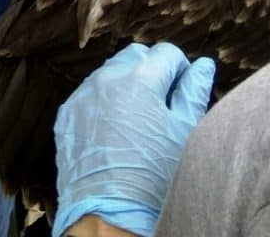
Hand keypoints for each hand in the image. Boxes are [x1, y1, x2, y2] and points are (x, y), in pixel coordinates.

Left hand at [53, 43, 215, 236]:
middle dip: (152, 70)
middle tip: (161, 103)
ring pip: (110, 73)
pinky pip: (89, 95)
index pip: (167, 52)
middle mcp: (107, 78)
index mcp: (140, 77)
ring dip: (126, 84)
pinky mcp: (67, 115)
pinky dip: (103, 103)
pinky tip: (114, 131)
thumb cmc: (153, 177)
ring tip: (137, 119)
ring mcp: (83, 95)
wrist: (108, 216)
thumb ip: (194, 90)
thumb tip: (202, 65)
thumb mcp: (185, 131)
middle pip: (136, 56)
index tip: (182, 90)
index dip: (180, 70)